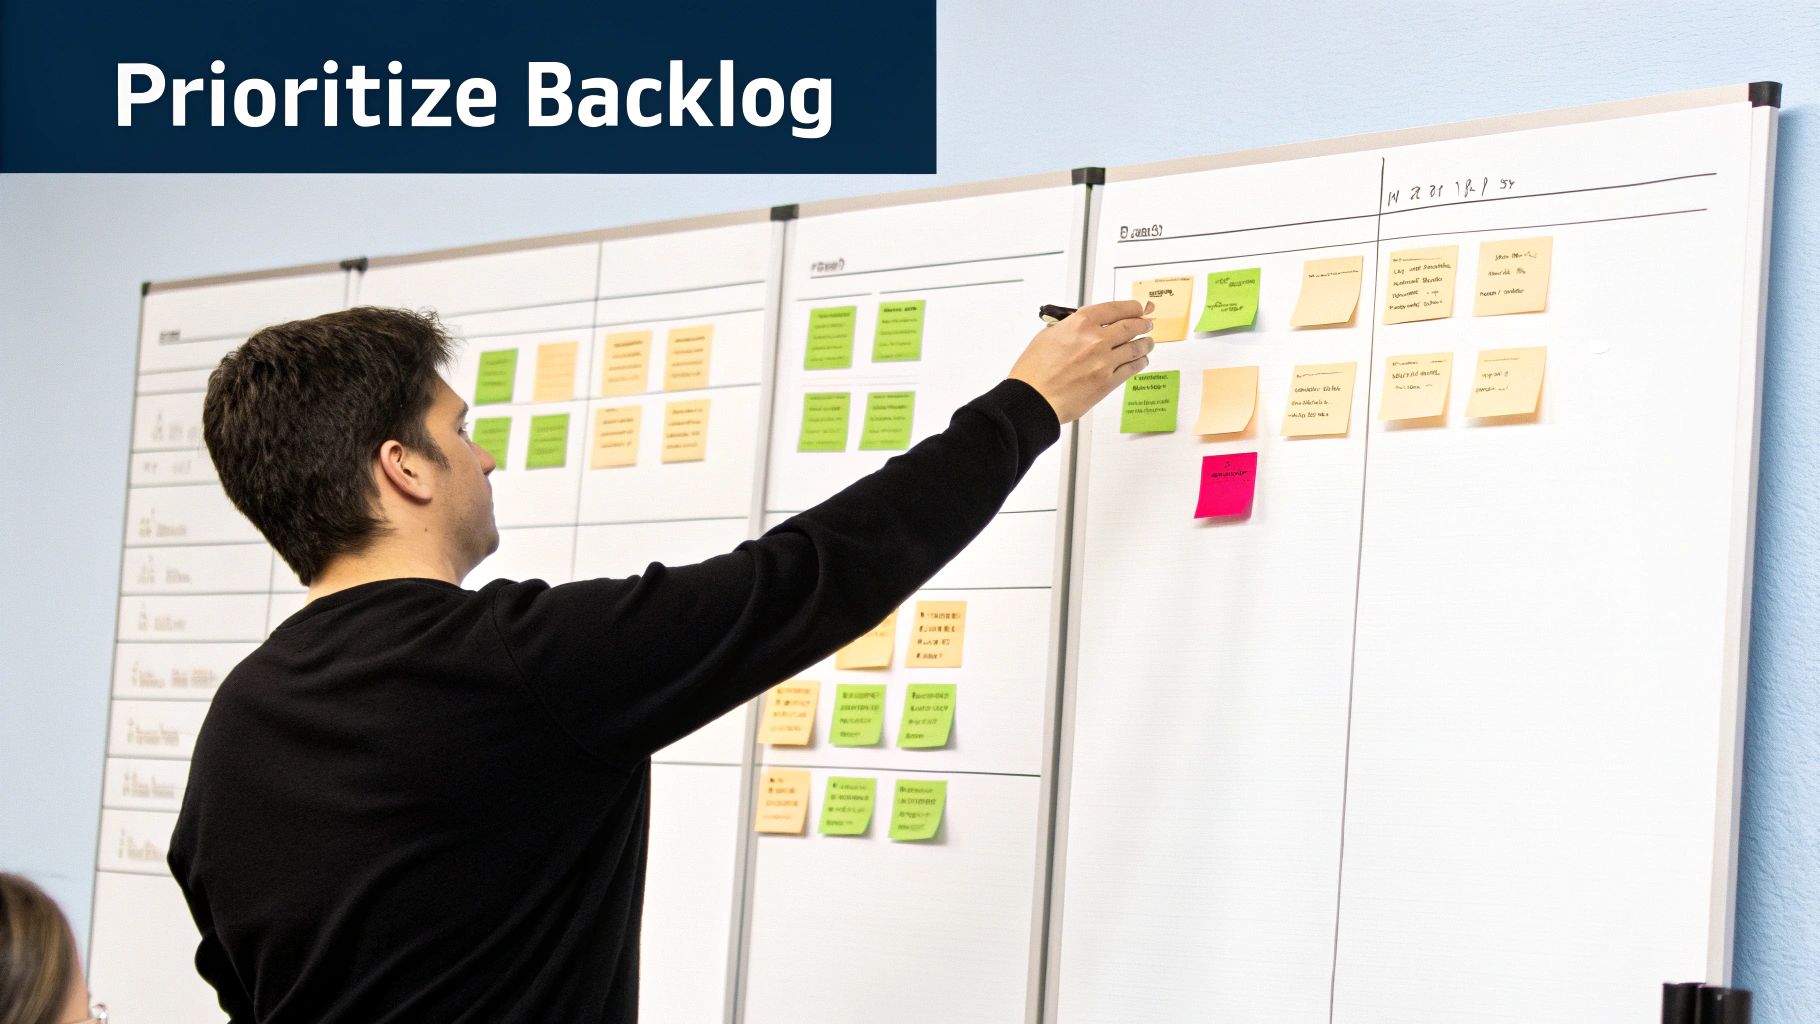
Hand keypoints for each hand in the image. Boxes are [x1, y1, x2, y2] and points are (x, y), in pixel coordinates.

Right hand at [1009, 300, 1154, 423]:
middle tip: (1147, 324)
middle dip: (1142, 324)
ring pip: (1135, 348)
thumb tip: (1080, 327)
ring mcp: (1104, 361)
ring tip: (1148, 343)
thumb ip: (1068, 328)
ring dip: (1145, 344)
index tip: (1138, 308)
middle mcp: (1095, 340)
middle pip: (1130, 326)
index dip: (1132, 307)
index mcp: (1080, 324)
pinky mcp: (1107, 382)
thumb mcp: (1047, 336)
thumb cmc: (1034, 372)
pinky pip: (1132, 368)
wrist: (1033, 399)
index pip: (1115, 308)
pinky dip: (1139, 363)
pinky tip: (1141, 361)